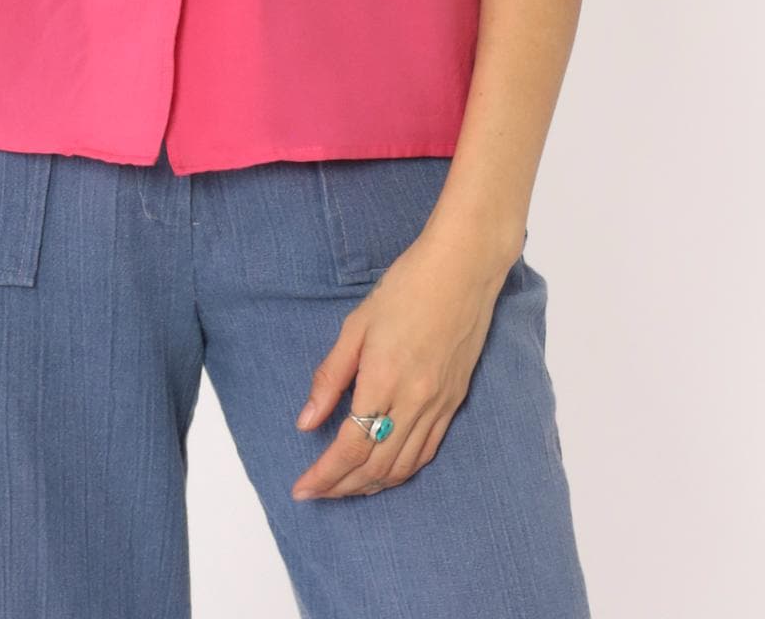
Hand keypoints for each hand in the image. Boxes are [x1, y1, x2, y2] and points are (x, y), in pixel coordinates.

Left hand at [289, 225, 514, 499]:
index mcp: (384, 380)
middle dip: (341, 487)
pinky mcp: (454, 403)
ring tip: (342, 488)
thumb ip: (331, 376)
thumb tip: (306, 423)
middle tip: (315, 493)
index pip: (350, 447)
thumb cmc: (407, 287)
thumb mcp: (357, 325)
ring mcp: (439, 405)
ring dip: (369, 485)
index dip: (324, 476)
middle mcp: (415, 401)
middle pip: (374, 465)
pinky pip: (426, 452)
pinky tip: (383, 472)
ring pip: (402, 467)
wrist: (463, 269)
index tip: (301, 489)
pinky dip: (401, 471)